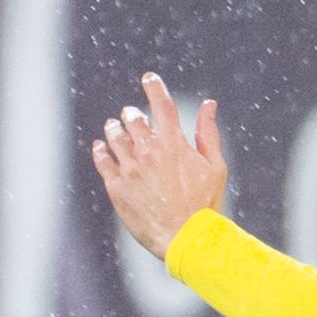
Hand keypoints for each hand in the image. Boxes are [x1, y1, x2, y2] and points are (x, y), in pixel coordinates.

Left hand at [93, 72, 227, 258]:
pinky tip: (100, 146)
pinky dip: (100, 149)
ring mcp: (130, 169)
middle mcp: (149, 152)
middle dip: (132, 113)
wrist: (186, 238)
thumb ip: (208, 133)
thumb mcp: (215, 166)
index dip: (154, 86)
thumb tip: (209, 104)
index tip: (148, 77)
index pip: (161, 104)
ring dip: (114, 128)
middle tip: (131, 114)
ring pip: (114, 137)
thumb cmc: (205, 204)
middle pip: (133, 119)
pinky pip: (102, 161)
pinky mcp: (116, 187)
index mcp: (174, 143)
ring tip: (113, 126)